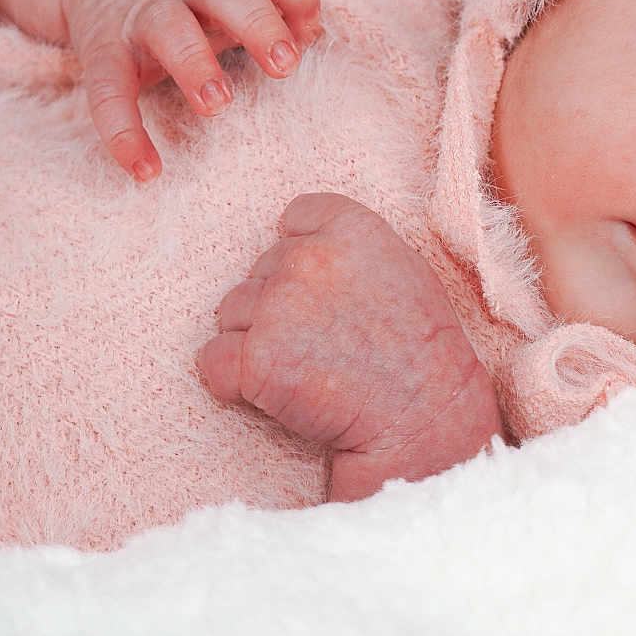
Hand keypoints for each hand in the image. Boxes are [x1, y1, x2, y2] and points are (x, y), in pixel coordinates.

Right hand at [0, 0, 322, 179]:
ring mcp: (142, 15)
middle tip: (285, 67)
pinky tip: (146, 170)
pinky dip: (123, 130)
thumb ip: (278, 9)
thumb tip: (314, 39)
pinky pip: (107, 89)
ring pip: (168, 26)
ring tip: (218, 105)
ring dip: (194, 63)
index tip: (310, 29)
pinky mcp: (104, 51)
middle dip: (257, 22)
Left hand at [197, 193, 503, 500]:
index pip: (297, 216)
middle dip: (278, 306)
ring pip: (232, 313)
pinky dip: (231, 380)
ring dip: (255, 341)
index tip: (320, 289)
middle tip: (325, 345)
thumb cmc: (421, 352)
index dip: (301, 252)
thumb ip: (348, 250)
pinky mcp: (256, 360)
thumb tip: (296, 242)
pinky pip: (212, 361)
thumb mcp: (402, 271)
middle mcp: (309, 257)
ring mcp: (279, 307)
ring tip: (308, 371)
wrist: (424, 419)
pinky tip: (275, 393)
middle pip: (260, 270)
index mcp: (351, 228)